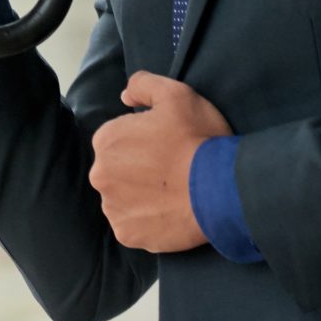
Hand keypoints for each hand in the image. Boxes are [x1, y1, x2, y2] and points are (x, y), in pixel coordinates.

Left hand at [88, 71, 234, 253]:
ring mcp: (113, 208)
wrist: (220, 189)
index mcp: (106, 140)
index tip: (166, 147)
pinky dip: (148, 222)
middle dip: (138, 170)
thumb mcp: (175, 93)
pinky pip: (133, 226)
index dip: (144, 142)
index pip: (119, 139)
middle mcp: (100, 175)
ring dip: (141, 197)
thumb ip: (143, 85)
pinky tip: (169, 212)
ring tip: (172, 193)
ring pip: (123, 199)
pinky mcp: (128, 235)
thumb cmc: (197, 138)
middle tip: (171, 171)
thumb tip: (125, 96)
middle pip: (118, 170)